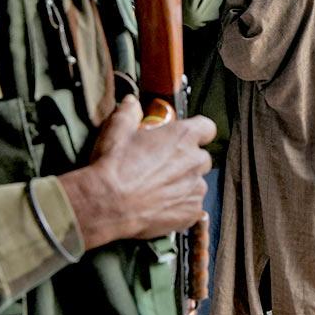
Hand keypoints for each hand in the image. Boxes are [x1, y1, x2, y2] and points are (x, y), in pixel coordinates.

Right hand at [59, 96, 214, 249]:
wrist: (108, 203)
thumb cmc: (114, 166)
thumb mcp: (117, 128)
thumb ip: (129, 112)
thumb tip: (131, 103)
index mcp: (183, 136)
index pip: (207, 128)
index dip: (197, 132)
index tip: (186, 137)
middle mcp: (195, 161)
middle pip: (201, 157)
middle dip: (186, 160)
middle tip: (163, 166)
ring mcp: (195, 188)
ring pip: (196, 182)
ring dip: (183, 184)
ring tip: (158, 188)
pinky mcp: (191, 212)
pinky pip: (193, 206)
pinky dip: (181, 205)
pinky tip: (160, 205)